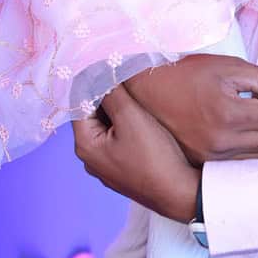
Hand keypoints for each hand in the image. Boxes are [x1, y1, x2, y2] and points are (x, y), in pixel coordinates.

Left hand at [73, 84, 199, 222]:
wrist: (179, 193)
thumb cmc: (154, 156)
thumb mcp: (131, 118)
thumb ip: (112, 93)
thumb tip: (99, 72)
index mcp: (85, 145)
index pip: (79, 102)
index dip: (92, 80)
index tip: (107, 64)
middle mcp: (90, 158)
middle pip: (92, 114)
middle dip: (106, 93)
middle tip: (124, 75)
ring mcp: (106, 165)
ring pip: (106, 126)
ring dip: (117, 108)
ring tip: (135, 91)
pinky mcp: (123, 169)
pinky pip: (117, 138)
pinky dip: (125, 123)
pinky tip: (142, 115)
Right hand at [124, 54, 257, 164]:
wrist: (148, 90)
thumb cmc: (191, 73)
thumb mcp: (232, 67)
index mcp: (229, 113)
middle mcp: (221, 142)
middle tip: (256, 101)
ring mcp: (212, 158)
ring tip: (246, 116)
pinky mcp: (205, 166)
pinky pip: (245, 165)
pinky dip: (249, 149)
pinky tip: (237, 131)